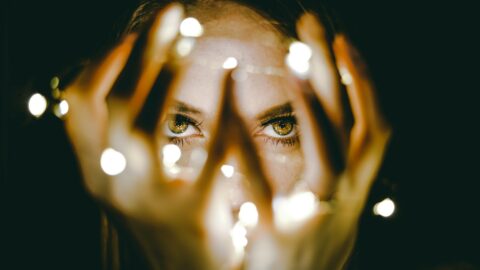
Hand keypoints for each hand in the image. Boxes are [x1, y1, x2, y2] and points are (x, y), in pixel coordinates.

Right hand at [62, 4, 250, 268]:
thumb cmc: (161, 222)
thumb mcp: (128, 183)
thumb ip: (120, 142)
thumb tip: (132, 81)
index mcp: (94, 171)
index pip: (77, 103)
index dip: (103, 63)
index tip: (132, 36)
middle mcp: (109, 181)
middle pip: (112, 99)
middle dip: (141, 49)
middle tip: (172, 12)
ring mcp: (146, 197)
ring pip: (145, 116)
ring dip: (169, 69)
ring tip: (191, 38)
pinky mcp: (190, 209)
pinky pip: (208, 147)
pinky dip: (221, 106)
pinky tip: (232, 78)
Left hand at [244, 13, 391, 269]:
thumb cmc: (313, 244)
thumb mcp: (336, 203)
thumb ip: (334, 164)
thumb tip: (323, 116)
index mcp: (358, 184)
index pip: (373, 123)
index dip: (363, 80)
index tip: (342, 41)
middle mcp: (348, 195)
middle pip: (354, 123)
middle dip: (336, 70)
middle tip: (311, 23)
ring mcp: (317, 216)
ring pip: (330, 153)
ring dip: (317, 105)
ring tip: (295, 60)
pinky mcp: (278, 236)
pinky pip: (262, 188)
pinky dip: (248, 151)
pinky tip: (230, 119)